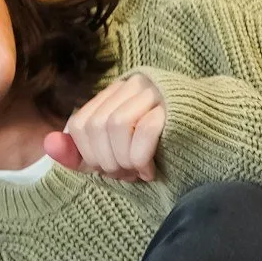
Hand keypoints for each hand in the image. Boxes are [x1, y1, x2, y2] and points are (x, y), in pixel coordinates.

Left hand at [46, 73, 165, 180]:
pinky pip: (144, 130)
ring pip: (116, 126)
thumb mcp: (114, 154)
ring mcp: (154, 91)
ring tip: (138, 172)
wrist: (214, 138)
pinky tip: (150, 171)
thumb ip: (80, 153)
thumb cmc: (160, 150)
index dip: (87, 154)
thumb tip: (47, 144)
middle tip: (126, 174)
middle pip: (95, 126)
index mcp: (114, 94)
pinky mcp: (174, 104)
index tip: (107, 169)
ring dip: (123, 160)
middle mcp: (131, 85)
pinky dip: (140, 157)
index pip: (79, 123)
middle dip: (106, 161)